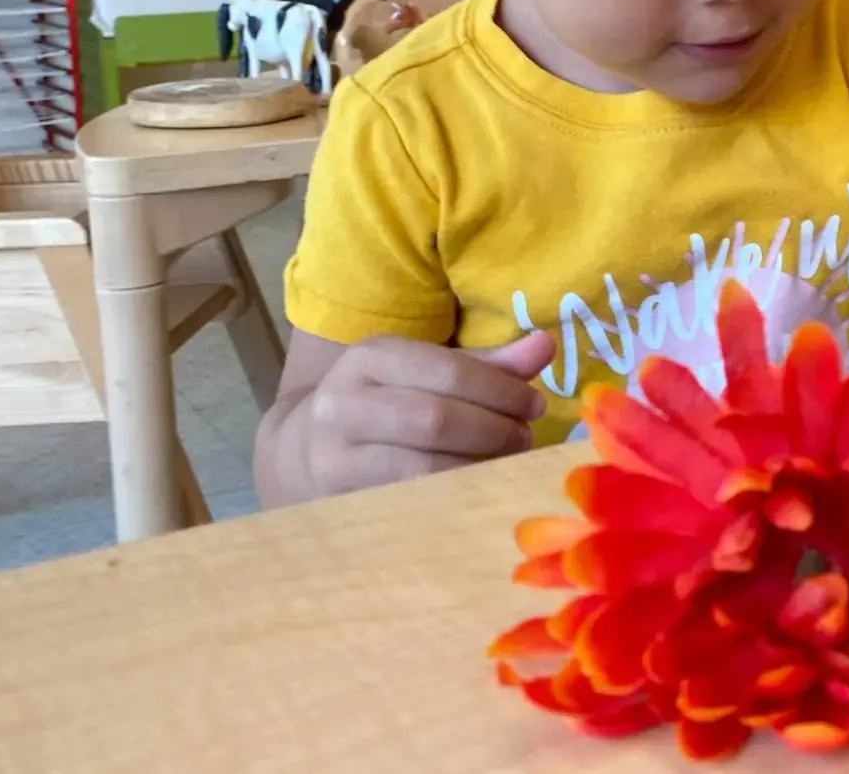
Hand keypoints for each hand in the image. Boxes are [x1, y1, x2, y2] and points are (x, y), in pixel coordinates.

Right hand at [299, 332, 555, 497]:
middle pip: (435, 419)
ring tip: (506, 463)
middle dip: (493, 430)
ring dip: (478, 468)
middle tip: (525, 438)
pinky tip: (477, 490)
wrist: (303, 451)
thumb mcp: (425, 371)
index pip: (448, 371)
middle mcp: (343, 401)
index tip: (535, 405)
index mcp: (370, 356)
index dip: (500, 390)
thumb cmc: (385, 404)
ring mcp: (335, 455)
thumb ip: (487, 363)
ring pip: (422, 467)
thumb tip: (545, 344)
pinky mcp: (338, 501)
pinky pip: (409, 502)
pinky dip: (453, 497)